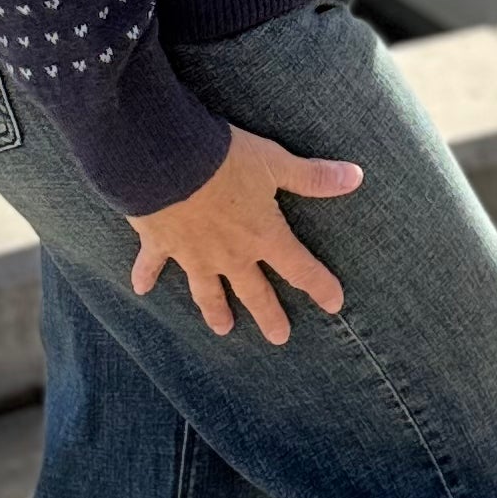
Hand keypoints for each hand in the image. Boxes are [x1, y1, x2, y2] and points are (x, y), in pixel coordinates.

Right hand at [129, 130, 363, 342]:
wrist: (164, 159)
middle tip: (280, 338)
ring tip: (223, 329)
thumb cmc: (223, 159)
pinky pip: (153, 264)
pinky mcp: (160, 243)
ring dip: (215, 310)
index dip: (320, 286)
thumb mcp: (274, 162)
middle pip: (254, 292)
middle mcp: (230, 254)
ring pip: (207, 291)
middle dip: (269, 315)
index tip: (334, 305)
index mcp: (262, 235)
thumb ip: (312, 177)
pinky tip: (140, 290)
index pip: (299, 268)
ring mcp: (193, 253)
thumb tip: (355, 177)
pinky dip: (145, 276)